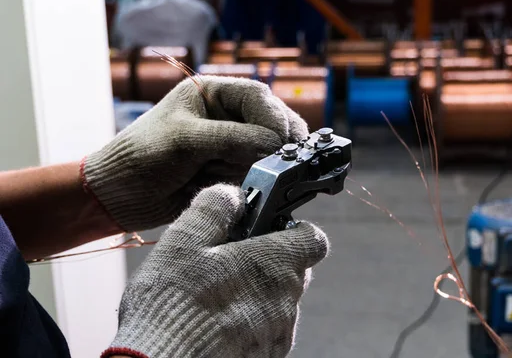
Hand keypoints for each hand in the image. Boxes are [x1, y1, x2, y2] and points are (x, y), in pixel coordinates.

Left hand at [81, 76, 307, 231]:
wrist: (119, 196)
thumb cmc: (142, 155)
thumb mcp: (185, 139)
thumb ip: (231, 138)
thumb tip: (275, 145)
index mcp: (212, 94)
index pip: (257, 96)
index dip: (274, 116)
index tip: (282, 140)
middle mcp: (227, 118)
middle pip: (271, 124)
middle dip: (276, 143)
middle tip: (281, 162)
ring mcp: (231, 147)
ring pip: (268, 153)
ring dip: (262, 166)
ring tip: (243, 176)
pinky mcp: (231, 173)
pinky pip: (258, 175)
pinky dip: (256, 183)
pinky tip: (245, 187)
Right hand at [100, 184, 328, 357]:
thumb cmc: (173, 305)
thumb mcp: (184, 241)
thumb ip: (214, 209)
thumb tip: (232, 195)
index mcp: (275, 263)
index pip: (313, 238)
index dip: (295, 228)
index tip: (271, 227)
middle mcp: (286, 299)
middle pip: (294, 270)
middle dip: (268, 261)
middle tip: (229, 260)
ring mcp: (278, 333)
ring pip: (278, 301)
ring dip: (256, 293)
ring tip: (215, 296)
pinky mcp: (267, 357)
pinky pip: (266, 330)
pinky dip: (249, 322)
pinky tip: (216, 323)